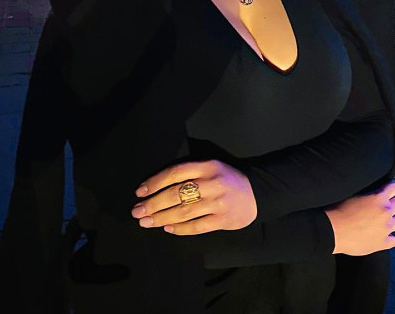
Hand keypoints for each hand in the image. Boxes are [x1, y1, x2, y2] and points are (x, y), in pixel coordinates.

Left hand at [131, 160, 256, 234]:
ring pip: (183, 212)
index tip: (140, 192)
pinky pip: (196, 226)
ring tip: (146, 222)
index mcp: (207, 166)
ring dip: (161, 218)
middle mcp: (212, 182)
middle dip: (153, 204)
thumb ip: (189, 172)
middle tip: (136, 212)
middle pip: (176, 194)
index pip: (175, 172)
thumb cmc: (227, 179)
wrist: (257, 192)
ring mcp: (218, 202)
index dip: (155, 182)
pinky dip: (180, 229)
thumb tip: (156, 187)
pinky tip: (167, 228)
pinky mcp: (223, 219)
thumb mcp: (211, 167)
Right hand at [325, 182, 394, 255]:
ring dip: (392, 221)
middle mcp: (385, 212)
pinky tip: (379, 237)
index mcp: (378, 198)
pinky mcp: (382, 243)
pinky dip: (387, 239)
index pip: (394, 188)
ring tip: (381, 223)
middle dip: (391, 205)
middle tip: (381, 208)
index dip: (391, 189)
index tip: (388, 192)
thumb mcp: (354, 195)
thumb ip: (367, 195)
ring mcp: (385, 228)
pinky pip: (393, 240)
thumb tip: (371, 195)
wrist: (333, 230)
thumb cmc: (339, 212)